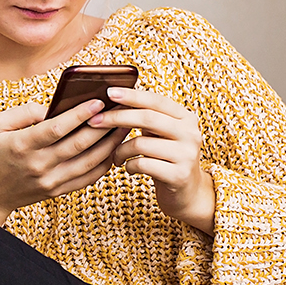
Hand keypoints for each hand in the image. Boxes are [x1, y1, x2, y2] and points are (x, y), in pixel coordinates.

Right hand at [0, 99, 128, 225]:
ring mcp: (49, 181)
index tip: (97, 101)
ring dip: (109, 144)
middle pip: (78, 145)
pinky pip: (87, 178)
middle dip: (102, 126)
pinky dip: (103, 164)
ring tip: (123, 127)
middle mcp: (38, 165)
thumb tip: (51, 106)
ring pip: (88, 162)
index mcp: (21, 146)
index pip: (56, 129)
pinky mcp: (57, 191)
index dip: (79, 114)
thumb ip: (23, 113)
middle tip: (120, 110)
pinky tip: (112, 149)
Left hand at [89, 87, 215, 235]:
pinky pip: (143, 164)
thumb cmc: (165, 157)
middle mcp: (191, 133)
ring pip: (141, 143)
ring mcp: (187, 154)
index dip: (131, 95)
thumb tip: (112, 98)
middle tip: (94, 121)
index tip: (108, 92)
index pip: (156, 100)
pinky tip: (127, 168)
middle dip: (116, 118)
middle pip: (147, 118)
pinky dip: (129, 165)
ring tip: (114, 156)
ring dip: (119, 149)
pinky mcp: (179, 175)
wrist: (187, 192)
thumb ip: (146, 117)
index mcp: (186, 117)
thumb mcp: (160, 134)